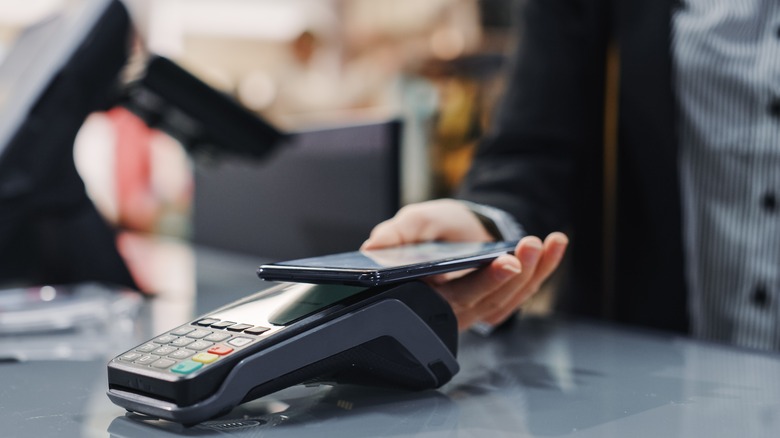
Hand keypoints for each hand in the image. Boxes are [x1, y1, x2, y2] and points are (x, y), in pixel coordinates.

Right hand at [361, 199, 568, 331]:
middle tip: (526, 249)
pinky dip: (546, 266)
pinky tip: (557, 243)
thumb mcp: (412, 223)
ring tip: (541, 241)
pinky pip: (526, 288)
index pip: (454, 297)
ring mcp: (482, 305)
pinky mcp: (503, 298)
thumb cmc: (432, 228)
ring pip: (511, 296)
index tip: (504, 262)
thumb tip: (371, 248)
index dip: (482, 283)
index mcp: (427, 295)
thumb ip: (395, 234)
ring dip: (532, 270)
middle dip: (512, 275)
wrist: (457, 224)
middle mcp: (456, 307)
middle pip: (489, 299)